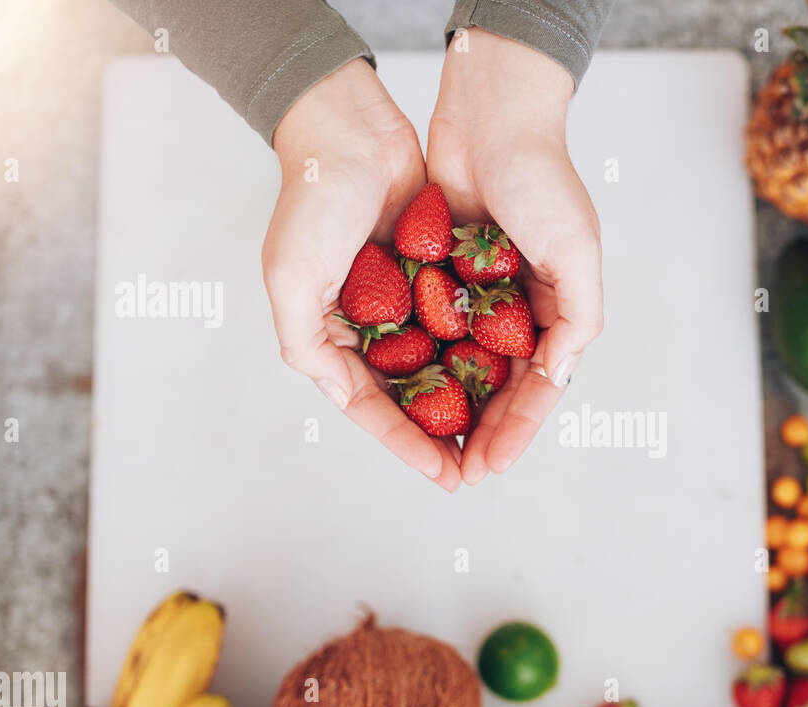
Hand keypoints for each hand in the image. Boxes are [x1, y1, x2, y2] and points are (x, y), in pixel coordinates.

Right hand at [263, 59, 461, 490]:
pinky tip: (516, 378)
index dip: (409, 446)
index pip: (375, 408)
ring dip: (473, 403)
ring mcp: (408, 301)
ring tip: (503, 437)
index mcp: (333, 336)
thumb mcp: (291, 278)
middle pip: (416, 398)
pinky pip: (469, 324)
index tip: (446, 476)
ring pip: (447, 366)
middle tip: (480, 471)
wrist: (353, 129)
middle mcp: (372, 326)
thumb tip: (336, 395)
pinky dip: (487, 351)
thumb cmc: (314, 201)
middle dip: (447, 437)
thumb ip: (306, 344)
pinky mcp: (439, 273)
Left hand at [428, 29, 603, 483]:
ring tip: (431, 450)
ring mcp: (480, 296)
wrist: (491, 117)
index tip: (490, 468)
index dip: (516, 433)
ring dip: (450, 411)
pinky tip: (404, 396)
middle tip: (458, 476)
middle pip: (499, 390)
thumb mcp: (576, 250)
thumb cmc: (542, 179)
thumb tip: (559, 377)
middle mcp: (520, 311)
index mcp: (557, 312)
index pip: (537, 390)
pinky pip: (431, 332)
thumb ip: (576, 318)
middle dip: (481, 434)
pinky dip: (423, 364)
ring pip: (463, 370)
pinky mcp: (442, 276)